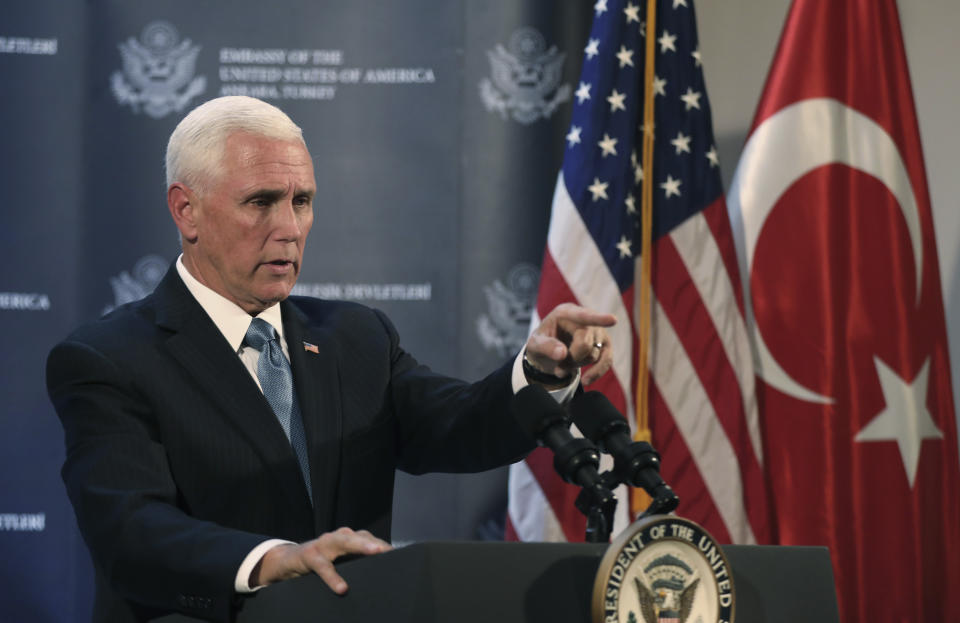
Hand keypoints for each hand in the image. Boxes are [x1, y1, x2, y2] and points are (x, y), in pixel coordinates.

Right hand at [249, 527, 391, 592]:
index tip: (401, 554)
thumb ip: (356, 563)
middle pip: (360, 536)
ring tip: (375, 551)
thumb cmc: (321, 561)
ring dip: (360, 545)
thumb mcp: (339, 561)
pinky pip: (323, 566)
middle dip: (376, 540)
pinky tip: (342, 588)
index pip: (370, 539)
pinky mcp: (310, 555)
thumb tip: (381, 576)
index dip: (384, 545)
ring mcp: (324, 543)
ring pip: (343, 541)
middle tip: (390, 548)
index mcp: (348, 538)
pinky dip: (333, 577)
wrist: (289, 560)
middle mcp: (338, 537)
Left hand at [524, 303, 615, 385]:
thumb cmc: (542, 341)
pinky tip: (586, 381)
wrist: (549, 348)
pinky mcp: (605, 345)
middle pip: (584, 343)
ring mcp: (598, 331)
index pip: (583, 316)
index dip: (598, 319)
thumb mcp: (534, 343)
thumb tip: (562, 354)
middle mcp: (586, 318)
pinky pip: (606, 362)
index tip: (613, 320)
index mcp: (566, 312)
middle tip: (558, 367)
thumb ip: (545, 346)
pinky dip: (596, 373)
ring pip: (593, 355)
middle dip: (570, 359)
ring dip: (576, 366)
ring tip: (562, 367)